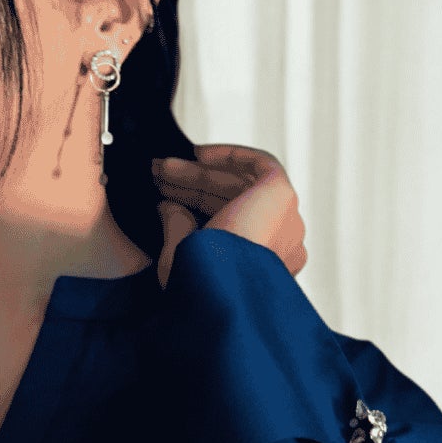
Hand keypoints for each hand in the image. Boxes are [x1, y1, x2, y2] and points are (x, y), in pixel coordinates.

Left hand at [153, 143, 307, 284]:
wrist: (219, 288)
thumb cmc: (198, 289)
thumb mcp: (180, 257)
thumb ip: (177, 229)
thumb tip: (168, 206)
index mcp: (259, 269)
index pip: (226, 225)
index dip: (192, 207)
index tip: (163, 196)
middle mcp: (278, 246)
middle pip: (232, 202)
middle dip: (190, 186)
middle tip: (157, 175)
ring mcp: (284, 221)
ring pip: (240, 185)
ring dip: (200, 172)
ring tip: (162, 167)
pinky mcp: (281, 196)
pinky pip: (261, 165)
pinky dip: (231, 156)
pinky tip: (198, 154)